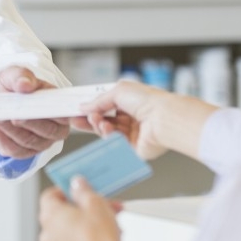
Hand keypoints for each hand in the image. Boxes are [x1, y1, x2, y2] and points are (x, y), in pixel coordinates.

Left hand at [0, 66, 69, 157]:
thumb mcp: (14, 74)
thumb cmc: (12, 87)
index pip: (69, 114)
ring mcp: (39, 142)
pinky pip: (13, 148)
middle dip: (31, 122)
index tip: (61, 113)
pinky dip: (1, 137)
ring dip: (12, 129)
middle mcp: (54, 128)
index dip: (70, 116)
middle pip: (48, 129)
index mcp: (60, 107)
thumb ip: (21, 75)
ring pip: (28, 140)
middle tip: (16, 115)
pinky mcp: (22, 152)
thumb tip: (26, 84)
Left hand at [38, 178, 131, 240]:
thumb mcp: (95, 203)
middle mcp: (47, 234)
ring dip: (85, 222)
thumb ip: (82, 190)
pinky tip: (102, 236)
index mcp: (49, 216)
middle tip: (99, 204)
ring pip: (68, 229)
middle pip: (61, 212)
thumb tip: (77, 185)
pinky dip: (84, 239)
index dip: (64, 190)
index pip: (49, 195)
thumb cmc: (100, 240)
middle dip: (81, 207)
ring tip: (107, 220)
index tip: (78, 189)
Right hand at [83, 81, 217, 161]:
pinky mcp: (133, 148)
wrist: (164, 118)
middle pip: (105, 120)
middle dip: (91, 119)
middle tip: (77, 119)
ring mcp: (133, 133)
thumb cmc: (149, 101)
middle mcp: (132, 117)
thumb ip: (99, 100)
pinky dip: (107, 135)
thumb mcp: (118, 91)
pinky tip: (105, 128)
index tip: (79, 110)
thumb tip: (84, 106)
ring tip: (97, 120)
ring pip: (108, 132)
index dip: (92, 108)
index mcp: (131, 102)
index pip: (107, 106)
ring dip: (99, 126)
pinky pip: (115, 143)